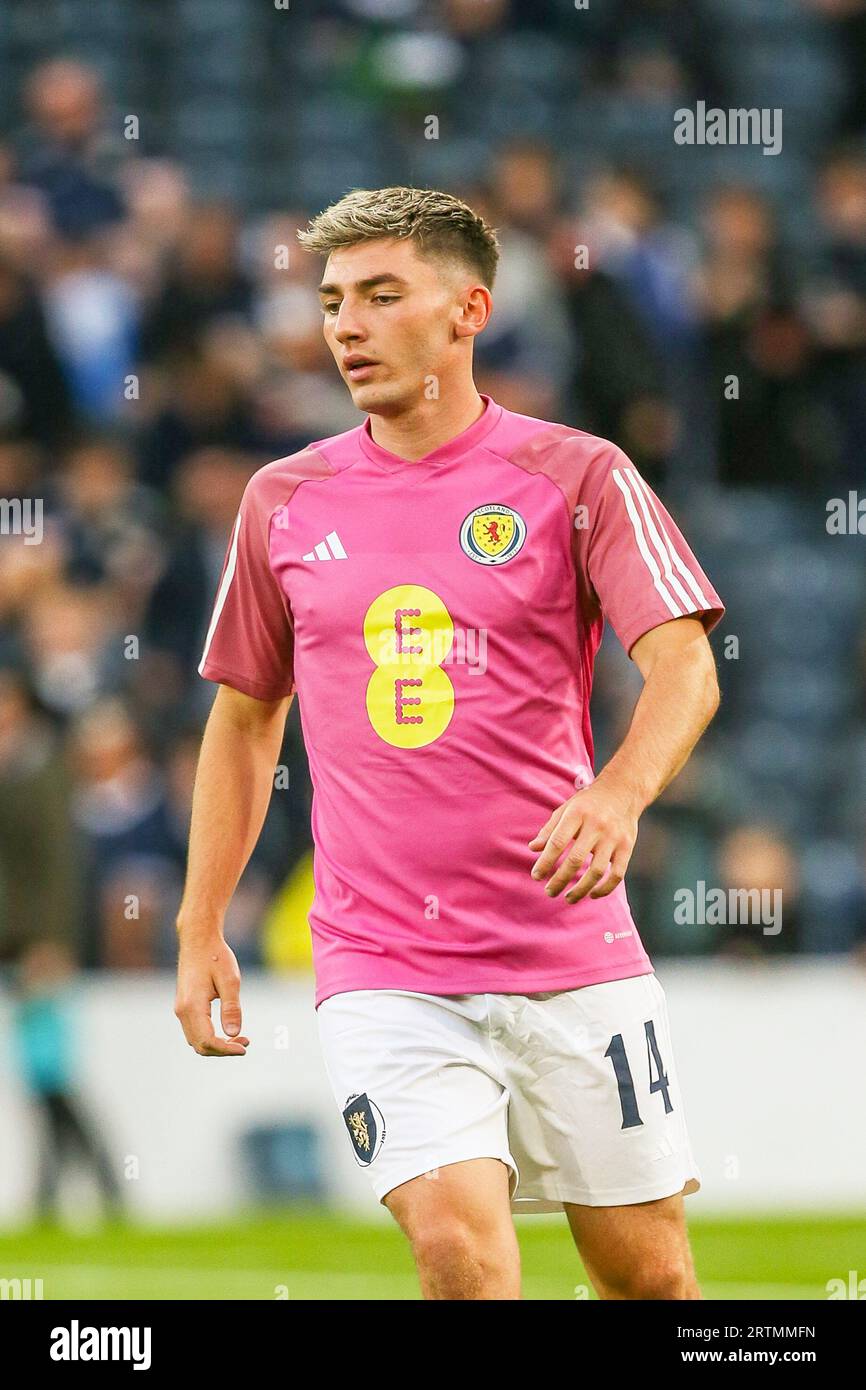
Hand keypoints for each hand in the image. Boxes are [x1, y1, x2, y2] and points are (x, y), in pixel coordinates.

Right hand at [175, 937, 249, 1055]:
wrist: (198, 940)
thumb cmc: (216, 956)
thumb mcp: (230, 980)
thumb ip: (231, 1008)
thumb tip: (234, 1034)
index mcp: (192, 1006)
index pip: (207, 1040)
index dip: (226, 1049)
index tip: (245, 1047)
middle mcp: (182, 1011)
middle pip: (200, 1045)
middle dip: (222, 1050)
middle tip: (245, 1042)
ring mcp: (181, 1009)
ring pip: (196, 1040)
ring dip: (216, 1044)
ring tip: (240, 1038)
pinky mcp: (184, 1006)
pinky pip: (195, 1031)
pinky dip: (210, 1036)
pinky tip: (226, 1030)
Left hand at [528, 780, 638, 902]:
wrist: (623, 791)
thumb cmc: (588, 803)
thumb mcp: (566, 809)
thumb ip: (549, 829)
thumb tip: (533, 848)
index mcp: (577, 814)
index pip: (557, 843)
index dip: (545, 862)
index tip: (536, 876)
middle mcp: (596, 825)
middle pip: (575, 860)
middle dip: (559, 880)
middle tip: (549, 892)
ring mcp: (614, 837)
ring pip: (596, 871)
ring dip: (581, 889)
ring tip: (568, 898)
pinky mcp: (627, 846)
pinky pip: (617, 874)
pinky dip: (604, 889)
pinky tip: (592, 894)